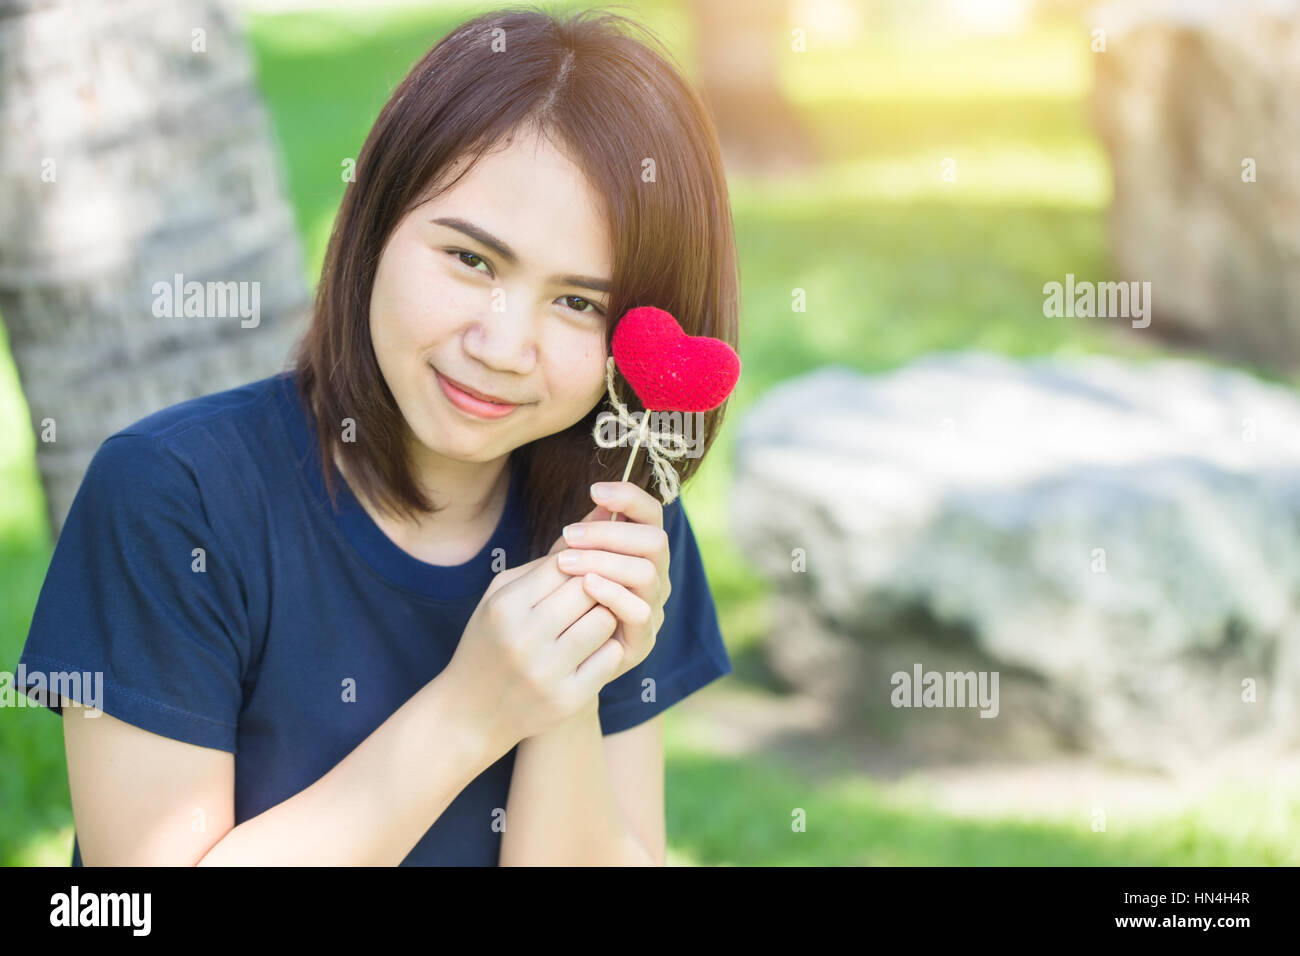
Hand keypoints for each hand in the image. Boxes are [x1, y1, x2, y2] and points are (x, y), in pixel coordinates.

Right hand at [441, 535, 624, 747]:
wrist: (470, 713)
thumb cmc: (490, 640)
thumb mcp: (503, 595)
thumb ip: (546, 561)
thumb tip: (599, 517)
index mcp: (505, 606)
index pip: (563, 562)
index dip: (584, 557)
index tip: (591, 560)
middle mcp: (524, 637)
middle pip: (588, 588)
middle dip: (598, 584)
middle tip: (596, 589)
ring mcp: (547, 671)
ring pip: (604, 619)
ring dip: (605, 615)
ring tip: (592, 618)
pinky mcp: (567, 698)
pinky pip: (611, 656)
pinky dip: (608, 647)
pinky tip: (592, 649)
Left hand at [549, 481, 670, 684]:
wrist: (554, 658)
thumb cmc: (560, 602)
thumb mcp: (568, 562)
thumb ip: (583, 537)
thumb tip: (598, 503)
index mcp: (642, 553)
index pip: (651, 515)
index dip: (630, 497)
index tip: (595, 490)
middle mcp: (656, 577)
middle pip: (654, 540)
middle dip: (610, 533)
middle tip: (569, 535)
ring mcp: (653, 609)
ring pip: (648, 573)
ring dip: (606, 561)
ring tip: (566, 562)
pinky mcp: (643, 641)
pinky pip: (640, 611)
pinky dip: (613, 594)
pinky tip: (586, 586)